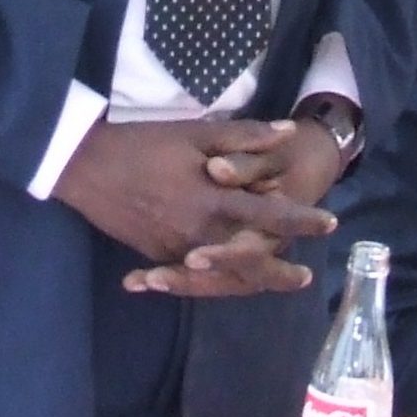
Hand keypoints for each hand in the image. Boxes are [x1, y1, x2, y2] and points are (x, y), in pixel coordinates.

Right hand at [51, 117, 335, 298]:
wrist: (87, 166)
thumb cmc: (144, 143)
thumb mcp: (197, 131)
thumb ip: (245, 136)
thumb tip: (288, 133)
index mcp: (215, 199)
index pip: (272, 217)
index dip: (304, 221)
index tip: (330, 223)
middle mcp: (200, 232)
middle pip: (251, 263)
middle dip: (280, 273)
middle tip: (306, 278)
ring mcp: (177, 249)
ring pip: (224, 278)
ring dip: (251, 282)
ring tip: (273, 284)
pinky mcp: (157, 255)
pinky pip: (193, 277)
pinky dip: (215, 281)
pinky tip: (229, 281)